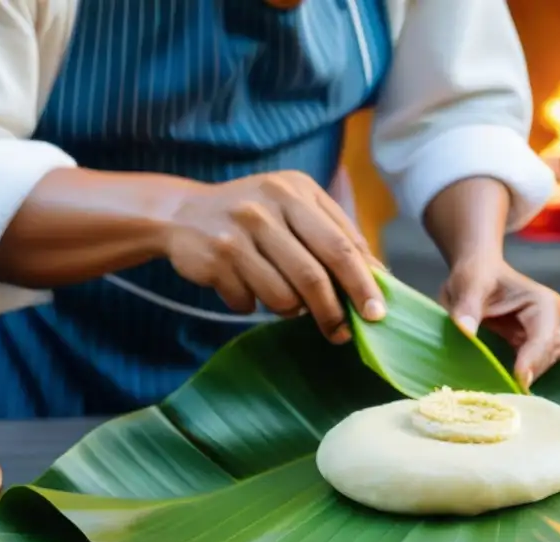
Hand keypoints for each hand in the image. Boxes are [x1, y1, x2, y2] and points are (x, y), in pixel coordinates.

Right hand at [164, 170, 384, 342]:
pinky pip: (248, 301)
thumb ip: (334, 235)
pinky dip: (251, 304)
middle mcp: (268, 205)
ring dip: (288, 309)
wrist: (180, 213)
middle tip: (342, 333)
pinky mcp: (215, 256)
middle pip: (315, 274)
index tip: (377, 313)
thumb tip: (378, 277)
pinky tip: (242, 286)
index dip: (363, 284)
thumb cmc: (253, 217)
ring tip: (281, 300)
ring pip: (282, 295)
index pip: (343, 245)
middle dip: (333, 310)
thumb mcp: (294, 209)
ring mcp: (239, 230)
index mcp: (297, 191)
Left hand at [440, 260, 559, 388]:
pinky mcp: (534, 349)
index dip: (531, 362)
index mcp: (543, 304)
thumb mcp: (468, 285)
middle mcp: (553, 322)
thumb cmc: (476, 274)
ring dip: (527, 373)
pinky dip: (521, 376)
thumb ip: (468, 308)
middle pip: (551, 357)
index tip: (516, 381)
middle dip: (529, 369)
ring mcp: (546, 336)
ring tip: (498, 377)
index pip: (544, 340)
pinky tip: (499, 378)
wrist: (477, 273)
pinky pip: (537, 369)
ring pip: (549, 365)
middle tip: (498, 380)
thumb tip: (465, 331)